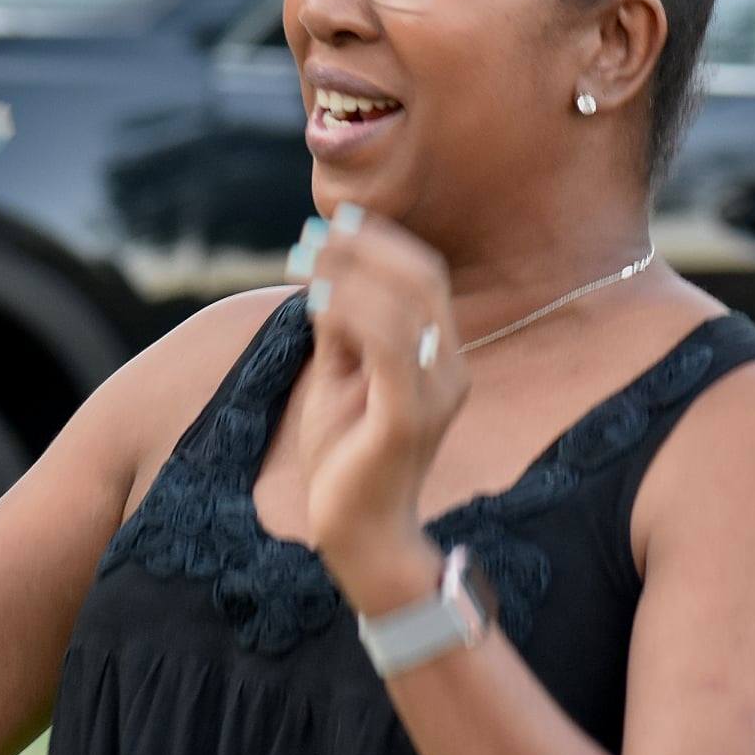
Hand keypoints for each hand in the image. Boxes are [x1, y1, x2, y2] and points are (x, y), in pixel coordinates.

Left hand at [296, 205, 468, 590]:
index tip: (335, 218)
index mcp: (439, 358)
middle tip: (315, 230)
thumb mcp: (340, 378)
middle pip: (424, 280)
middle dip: (368, 246)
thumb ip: (342, 331)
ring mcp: (433, 395)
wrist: (357, 535)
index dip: (383, 242)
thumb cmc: (347, 457)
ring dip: (353, 272)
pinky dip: (353, 313)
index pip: (425, 279)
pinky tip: (316, 299)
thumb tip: (327, 276)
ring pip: (407, 305)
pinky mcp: (407, 419)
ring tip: (305, 256)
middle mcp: (449, 370)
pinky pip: (388, 348)